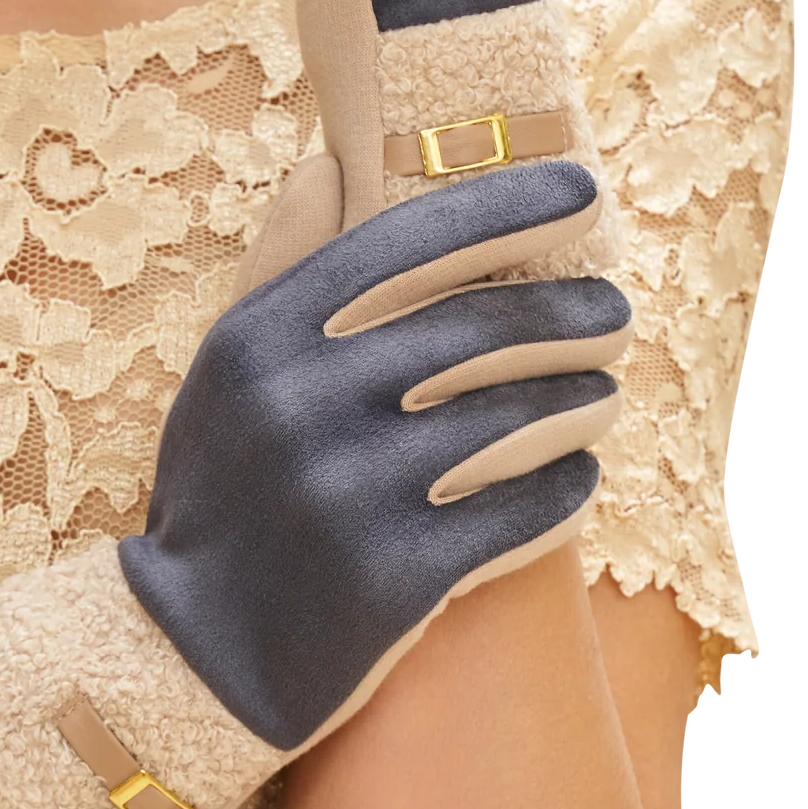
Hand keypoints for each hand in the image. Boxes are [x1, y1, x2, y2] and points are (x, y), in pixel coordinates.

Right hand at [0, 162, 629, 808]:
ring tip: (605, 387)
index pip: (404, 243)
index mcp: (262, 338)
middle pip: (475, 331)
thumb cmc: (228, 485)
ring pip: (512, 420)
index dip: (505, 208)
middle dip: (568, 309)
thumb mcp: (227, 367)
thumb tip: (329, 159)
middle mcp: (302, 406)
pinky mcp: (394, 579)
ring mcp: (349, 495)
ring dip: (580, 396)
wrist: (193, 649)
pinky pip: (519, 513)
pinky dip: (563, 486)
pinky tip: (577, 471)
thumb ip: (282, 262)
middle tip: (614, 306)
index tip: (579, 185)